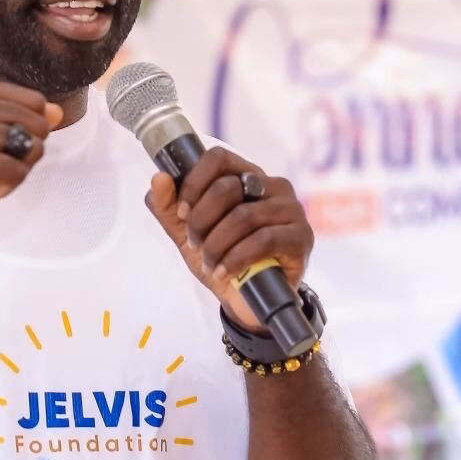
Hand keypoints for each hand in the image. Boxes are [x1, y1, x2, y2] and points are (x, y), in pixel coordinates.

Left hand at [143, 149, 312, 330]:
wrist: (247, 301)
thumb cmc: (221, 258)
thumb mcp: (187, 234)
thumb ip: (169, 207)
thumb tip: (158, 179)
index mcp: (246, 176)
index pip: (218, 158)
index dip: (194, 183)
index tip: (183, 213)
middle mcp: (273, 186)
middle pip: (227, 188)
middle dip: (201, 221)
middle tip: (195, 244)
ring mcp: (291, 210)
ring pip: (243, 216)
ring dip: (216, 244)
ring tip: (210, 263)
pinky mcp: (301, 237)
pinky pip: (263, 239)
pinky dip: (236, 258)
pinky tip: (225, 272)